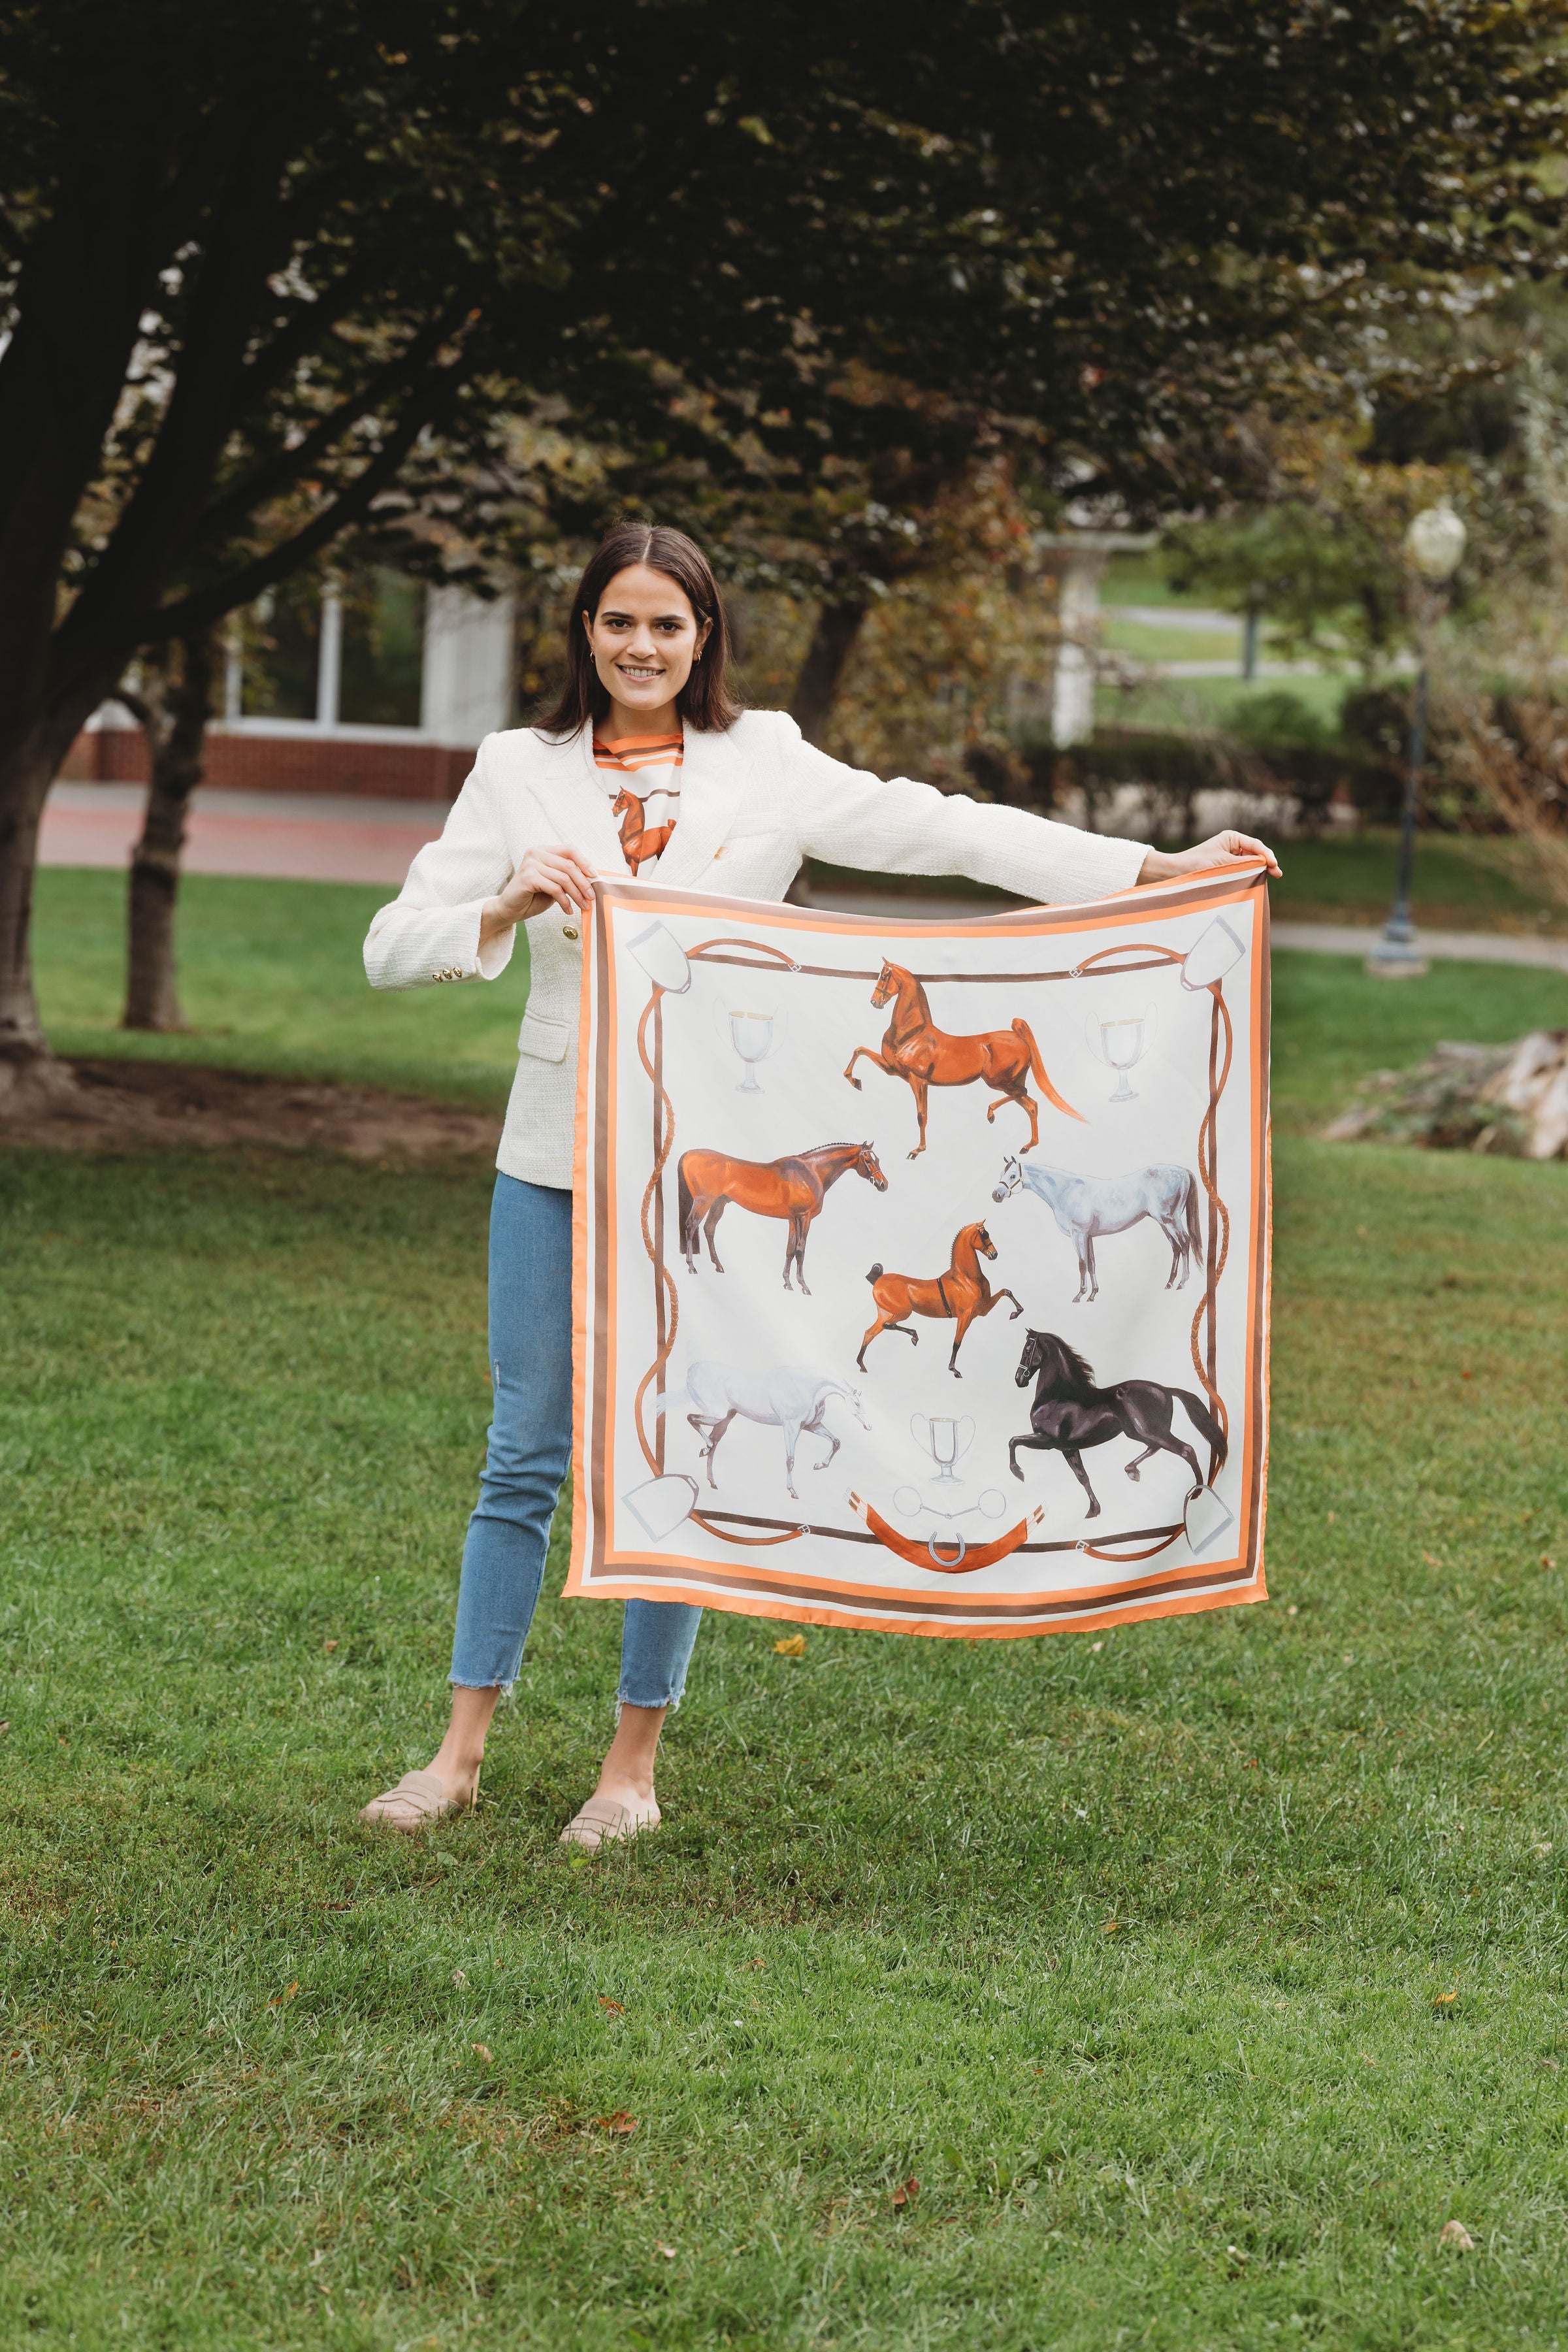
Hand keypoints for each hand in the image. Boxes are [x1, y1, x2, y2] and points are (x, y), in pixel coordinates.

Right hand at [480, 845, 596, 943]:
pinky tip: (568, 910)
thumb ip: (568, 876)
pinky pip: (554, 889)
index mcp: (544, 850)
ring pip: (563, 878)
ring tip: (583, 906)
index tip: (595, 876)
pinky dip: (564, 901)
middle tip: (591, 898)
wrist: (510, 909)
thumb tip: (592, 878)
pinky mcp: (527, 877)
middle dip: (583, 883)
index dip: (585, 862)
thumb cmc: (534, 896)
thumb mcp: (555, 883)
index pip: (570, 849)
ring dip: (576, 895)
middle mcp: (536, 853)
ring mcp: (530, 863)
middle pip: (569, 865)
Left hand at [1138, 830, 1281, 883]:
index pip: (1255, 845)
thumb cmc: (1196, 864)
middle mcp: (1232, 845)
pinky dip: (1250, 876)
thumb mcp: (1223, 863)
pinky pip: (1242, 871)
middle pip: (1256, 854)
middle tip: (1277, 873)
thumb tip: (1263, 865)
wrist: (1175, 872)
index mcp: (1232, 837)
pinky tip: (1256, 882)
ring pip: (1250, 863)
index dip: (1266, 855)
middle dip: (1266, 863)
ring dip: (1259, 870)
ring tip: (1271, 877)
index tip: (1273, 865)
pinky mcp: (1226, 869)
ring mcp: (1230, 857)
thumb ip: (1244, 864)